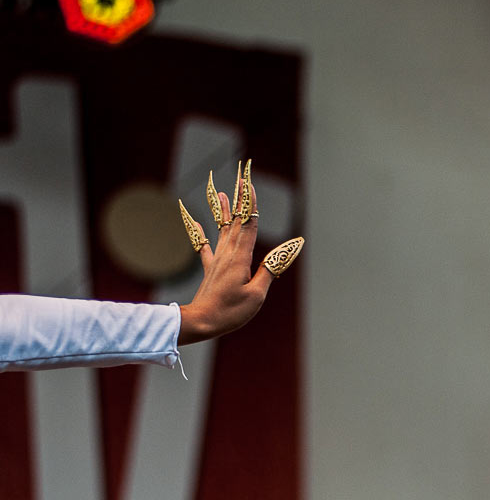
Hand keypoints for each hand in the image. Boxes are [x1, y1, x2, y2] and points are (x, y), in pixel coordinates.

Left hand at [177, 162, 303, 344]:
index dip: (250, 204)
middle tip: (240, 176)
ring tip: (220, 192)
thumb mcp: (257, 295)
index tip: (249, 183)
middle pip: (235, 220)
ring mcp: (217, 260)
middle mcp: (227, 254)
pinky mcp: (210, 269)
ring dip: (222, 209)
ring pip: (221, 229)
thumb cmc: (231, 312)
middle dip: (239, 198)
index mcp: (240, 258)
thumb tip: (284, 251)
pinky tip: (195, 220)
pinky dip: (199, 231)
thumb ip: (269, 271)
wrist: (201, 322)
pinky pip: (204, 246)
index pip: (248, 225)